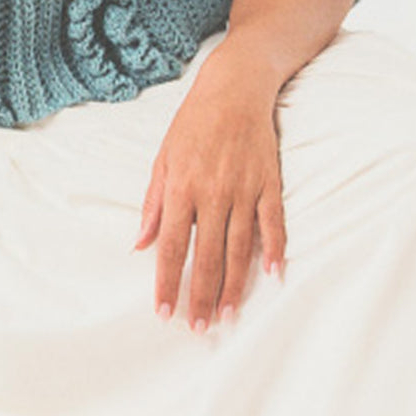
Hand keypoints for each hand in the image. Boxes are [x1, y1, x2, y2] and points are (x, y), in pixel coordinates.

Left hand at [133, 42, 285, 330]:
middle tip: (199, 328)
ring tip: (228, 317)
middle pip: (208, 256)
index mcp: (182, 186)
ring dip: (234, 286)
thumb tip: (141, 244)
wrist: (234, 87)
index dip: (168, 281)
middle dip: (201, 296)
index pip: (173, 245)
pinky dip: (275, 250)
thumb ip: (153, 202)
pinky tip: (272, 276)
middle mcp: (213, 192)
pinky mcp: (269, 183)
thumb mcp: (163, 157)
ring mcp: (244, 189)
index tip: (165, 312)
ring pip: (239, 248)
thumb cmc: (193, 122)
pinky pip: (273, 224)